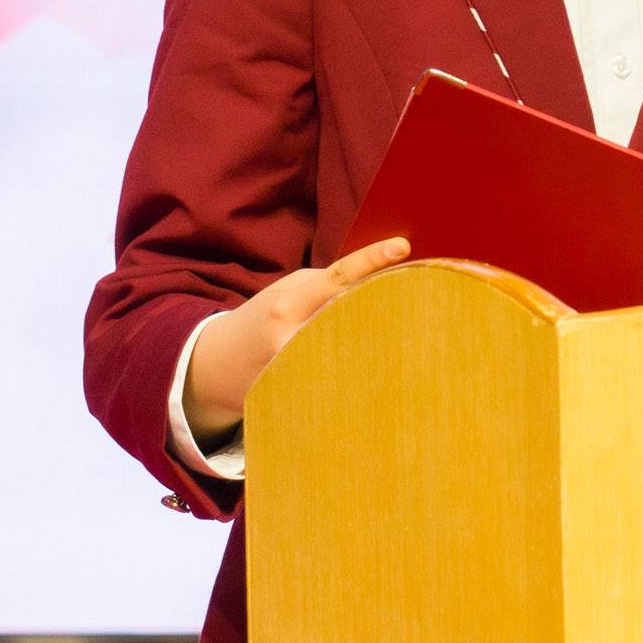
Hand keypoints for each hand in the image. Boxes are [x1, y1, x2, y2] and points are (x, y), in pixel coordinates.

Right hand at [180, 237, 412, 442]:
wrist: (216, 365)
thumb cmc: (265, 317)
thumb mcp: (289, 292)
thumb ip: (327, 287)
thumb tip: (379, 281)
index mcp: (287, 305)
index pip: (335, 278)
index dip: (369, 260)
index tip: (402, 246)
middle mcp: (291, 338)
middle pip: (353, 319)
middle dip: (388, 310)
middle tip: (426, 298)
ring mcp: (295, 371)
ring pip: (353, 355)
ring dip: (383, 346)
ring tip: (414, 343)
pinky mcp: (299, 396)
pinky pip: (342, 382)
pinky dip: (365, 374)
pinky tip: (388, 378)